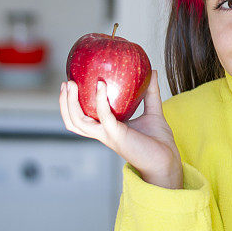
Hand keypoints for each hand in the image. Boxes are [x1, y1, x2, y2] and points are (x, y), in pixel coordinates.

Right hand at [58, 70, 182, 188]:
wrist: (167, 160)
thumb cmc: (158, 141)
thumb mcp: (153, 112)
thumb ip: (151, 92)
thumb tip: (152, 70)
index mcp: (108, 128)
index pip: (83, 118)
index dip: (72, 104)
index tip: (71, 84)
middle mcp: (104, 133)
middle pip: (73, 121)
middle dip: (64, 103)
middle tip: (65, 83)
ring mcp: (108, 135)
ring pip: (79, 122)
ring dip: (71, 104)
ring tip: (71, 85)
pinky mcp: (117, 136)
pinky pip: (104, 117)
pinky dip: (100, 101)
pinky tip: (101, 86)